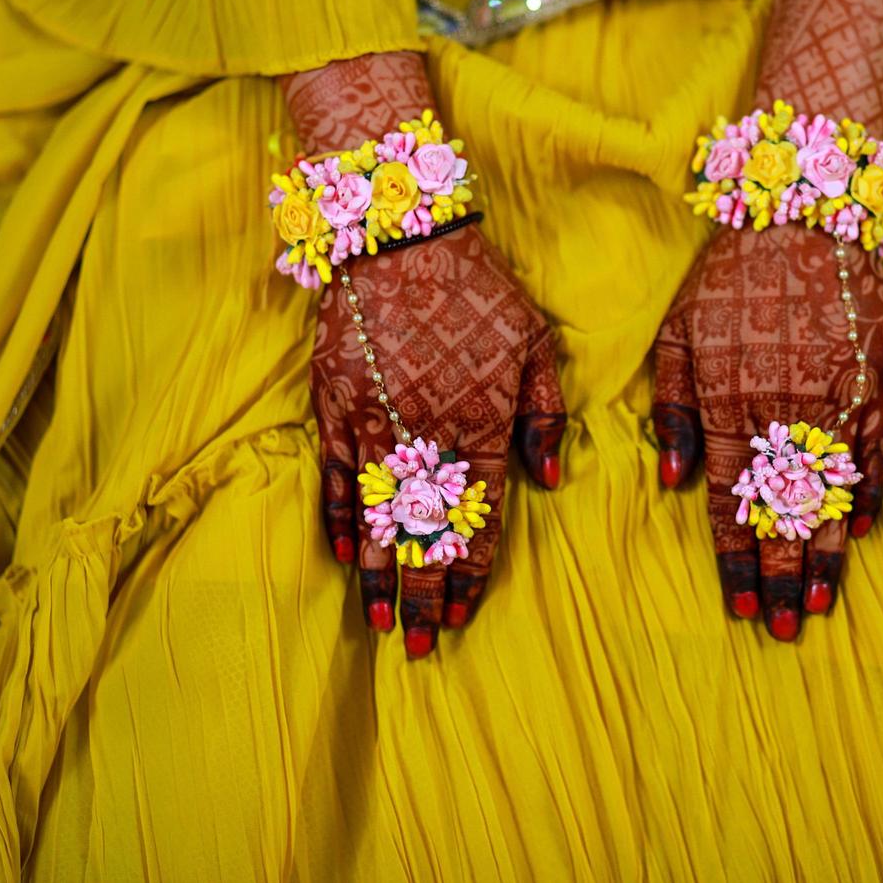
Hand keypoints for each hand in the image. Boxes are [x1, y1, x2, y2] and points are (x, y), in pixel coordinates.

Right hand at [283, 52, 565, 657]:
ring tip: (380, 621)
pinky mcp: (334, 404)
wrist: (399, 236)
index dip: (470, 572)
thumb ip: (545, 415)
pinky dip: (340, 518)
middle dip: (424, 594)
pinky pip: (337, 475)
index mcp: (480, 424)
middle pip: (425, 532)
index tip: (463, 616)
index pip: (477, 517)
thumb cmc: (477, 289)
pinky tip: (343, 555)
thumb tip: (548, 479)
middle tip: (419, 646)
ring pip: (379, 515)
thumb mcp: (533, 342)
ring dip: (380, 572)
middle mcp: (426, 435)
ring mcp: (374, 423)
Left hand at [652, 224, 882, 638]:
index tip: (741, 606)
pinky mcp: (879, 383)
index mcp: (731, 404)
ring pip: (833, 497)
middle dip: (782, 577)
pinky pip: (875, 455)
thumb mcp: (678, 335)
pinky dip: (868, 496)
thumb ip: (674, 411)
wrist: (806, 215)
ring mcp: (839, 401)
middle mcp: (787, 412)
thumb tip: (675, 483)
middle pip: (784, 514)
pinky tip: (860, 535)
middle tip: (783, 629)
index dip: (737, 558)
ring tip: (820, 606)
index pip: (732, 502)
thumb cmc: (730, 279)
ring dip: (826, 556)